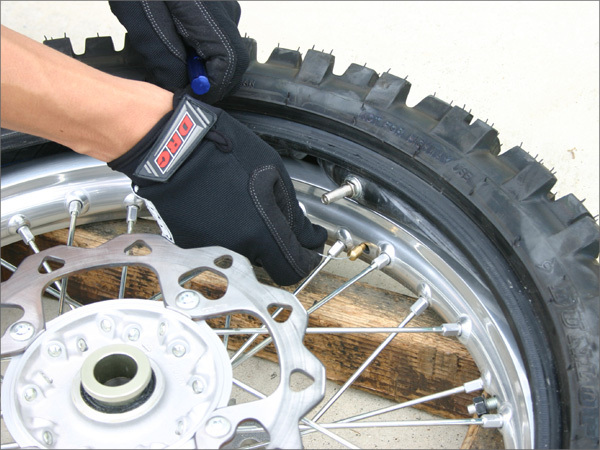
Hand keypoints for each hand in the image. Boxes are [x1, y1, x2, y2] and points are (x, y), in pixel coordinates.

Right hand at [108, 94, 327, 285]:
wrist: (170, 145)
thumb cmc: (222, 150)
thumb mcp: (274, 173)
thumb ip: (293, 213)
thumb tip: (308, 235)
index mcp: (260, 232)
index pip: (292, 270)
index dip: (305, 261)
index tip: (308, 249)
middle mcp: (235, 248)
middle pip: (267, 260)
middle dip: (275, 243)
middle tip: (273, 216)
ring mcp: (209, 248)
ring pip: (241, 252)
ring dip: (249, 235)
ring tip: (241, 203)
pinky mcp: (188, 242)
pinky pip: (217, 243)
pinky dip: (224, 229)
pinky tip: (220, 204)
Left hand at [109, 1, 248, 103]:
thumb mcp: (142, 21)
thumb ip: (164, 59)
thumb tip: (181, 86)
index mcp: (207, 12)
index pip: (229, 63)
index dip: (212, 87)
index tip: (192, 95)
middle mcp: (224, 9)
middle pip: (233, 62)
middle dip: (210, 80)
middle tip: (182, 84)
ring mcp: (224, 7)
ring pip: (226, 52)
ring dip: (205, 66)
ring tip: (176, 60)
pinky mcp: (218, 8)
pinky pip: (218, 39)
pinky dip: (202, 52)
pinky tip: (180, 46)